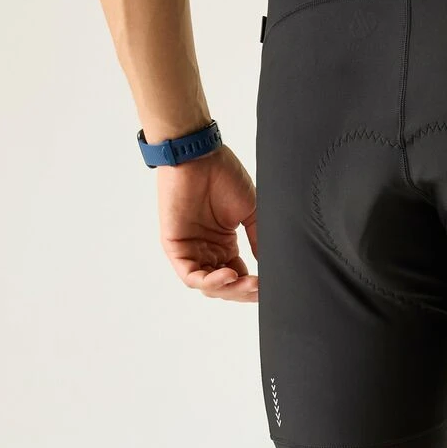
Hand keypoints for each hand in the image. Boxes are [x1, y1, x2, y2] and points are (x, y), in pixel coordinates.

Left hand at [157, 145, 258, 301]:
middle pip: (225, 287)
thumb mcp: (250, 213)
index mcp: (224, 244)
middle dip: (243, 292)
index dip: (253, 287)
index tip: (271, 287)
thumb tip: (271, 267)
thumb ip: (258, 240)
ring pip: (209, 286)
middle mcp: (208, 250)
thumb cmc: (223, 175)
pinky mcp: (175, 247)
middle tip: (260, 288)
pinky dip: (210, 282)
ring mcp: (191, 250)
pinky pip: (191, 276)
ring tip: (247, 284)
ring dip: (229, 289)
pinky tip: (229, 275)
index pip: (239, 278)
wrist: (199, 156)